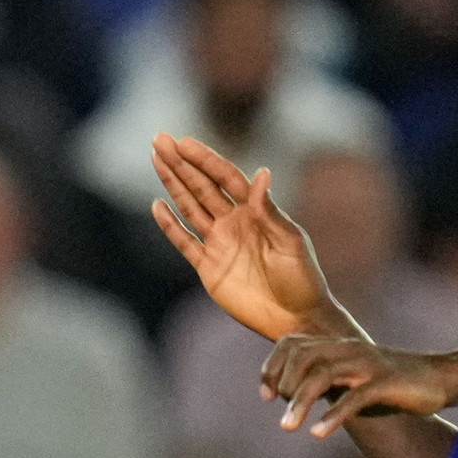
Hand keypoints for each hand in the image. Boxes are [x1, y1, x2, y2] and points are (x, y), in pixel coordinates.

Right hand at [147, 134, 349, 341]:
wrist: (295, 318)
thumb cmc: (302, 278)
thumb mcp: (290, 241)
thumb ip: (269, 210)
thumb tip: (262, 172)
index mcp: (255, 211)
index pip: (225, 177)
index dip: (204, 159)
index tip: (183, 142)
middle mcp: (234, 222)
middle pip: (202, 186)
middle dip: (181, 163)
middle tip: (160, 139)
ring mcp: (219, 243)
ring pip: (190, 207)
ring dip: (173, 184)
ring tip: (156, 160)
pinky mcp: (208, 268)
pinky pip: (184, 242)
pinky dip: (170, 225)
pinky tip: (157, 205)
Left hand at [259, 335, 450, 436]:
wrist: (437, 378)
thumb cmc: (389, 384)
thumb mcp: (350, 379)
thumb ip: (322, 381)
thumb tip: (289, 395)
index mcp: (336, 346)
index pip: (292, 344)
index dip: (273, 367)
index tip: (266, 396)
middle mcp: (348, 349)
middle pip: (303, 357)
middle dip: (284, 386)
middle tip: (283, 419)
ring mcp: (367, 364)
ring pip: (323, 374)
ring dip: (301, 402)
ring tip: (287, 427)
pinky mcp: (386, 382)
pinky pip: (355, 397)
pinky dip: (334, 415)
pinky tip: (319, 433)